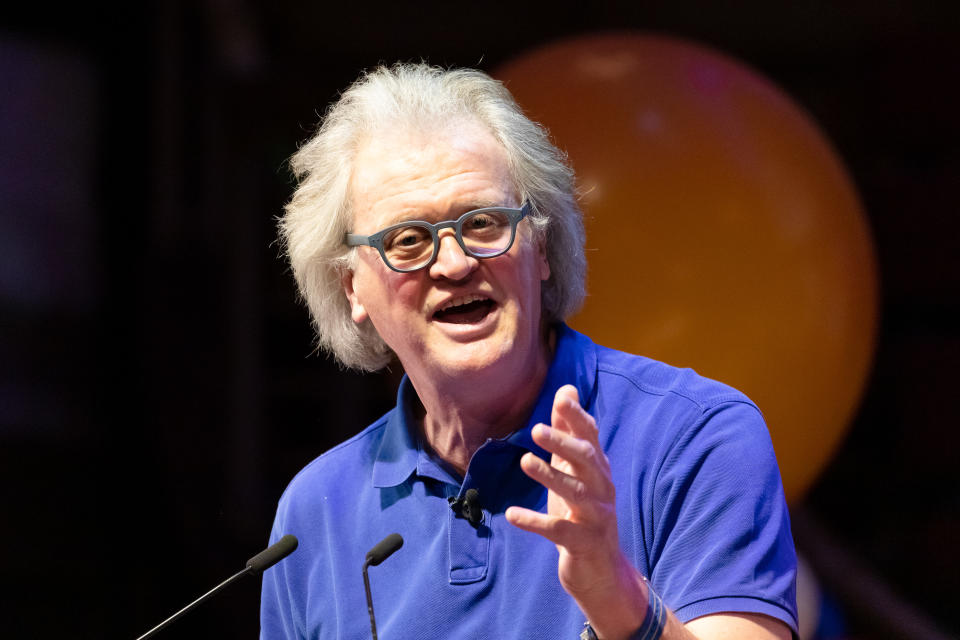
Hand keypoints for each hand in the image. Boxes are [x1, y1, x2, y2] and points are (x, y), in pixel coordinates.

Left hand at [506, 385, 646, 637]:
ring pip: (575, 492)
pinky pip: (558, 530)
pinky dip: (535, 521)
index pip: (591, 436)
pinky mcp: (583, 542)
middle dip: (563, 443)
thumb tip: (566, 389)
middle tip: (535, 430)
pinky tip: (512, 514)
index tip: (562, 398)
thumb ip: (568, 431)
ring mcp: (596, 516)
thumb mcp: (574, 469)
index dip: (578, 417)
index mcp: (598, 468)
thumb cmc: (582, 510)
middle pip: (586, 460)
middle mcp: (601, 488)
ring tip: (524, 461)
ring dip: (550, 476)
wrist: (599, 568)